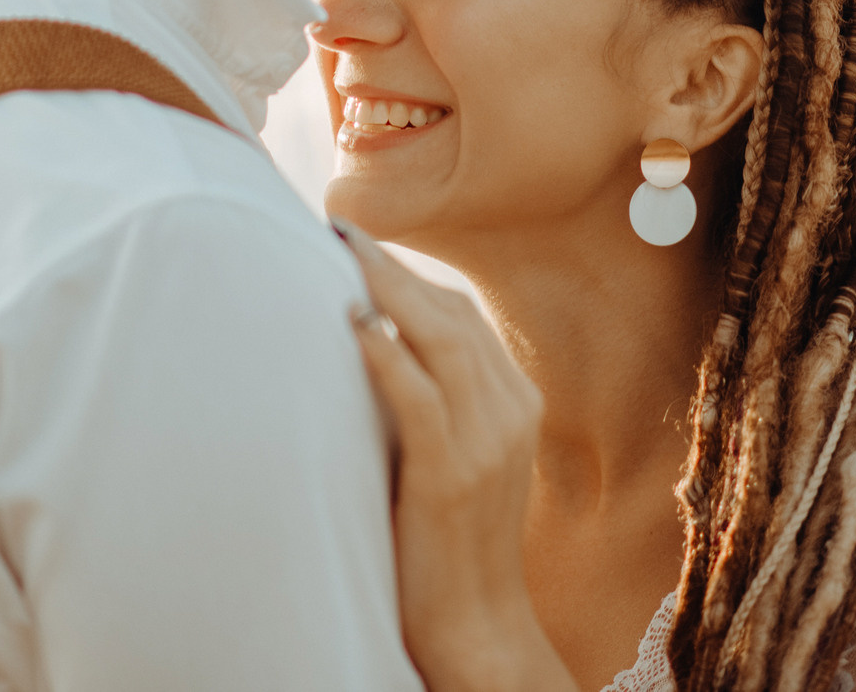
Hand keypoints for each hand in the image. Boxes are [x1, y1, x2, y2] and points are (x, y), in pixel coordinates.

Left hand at [338, 225, 577, 691]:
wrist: (476, 624)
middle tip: (341, 231)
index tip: (362, 247)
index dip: (410, 278)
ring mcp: (488, 441)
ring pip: (439, 340)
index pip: (462, 316)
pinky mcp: (454, 474)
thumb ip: (434, 403)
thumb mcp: (456, 458)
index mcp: (516, 402)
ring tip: (339, 258)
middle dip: (393, 268)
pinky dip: (388, 355)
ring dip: (385, 292)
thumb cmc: (448, 543)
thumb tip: (372, 346)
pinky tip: (354, 328)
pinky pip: (421, 397)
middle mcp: (510, 411)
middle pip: (450, 314)